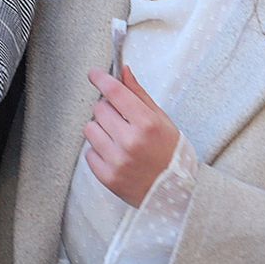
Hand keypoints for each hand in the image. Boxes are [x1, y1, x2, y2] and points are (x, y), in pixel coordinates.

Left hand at [82, 65, 179, 207]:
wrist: (175, 192)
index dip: (101, 79)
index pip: (115, 92)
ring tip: (118, 138)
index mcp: (147, 124)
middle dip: (107, 109)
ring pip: (90, 129)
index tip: (94, 74)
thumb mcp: (161, 120)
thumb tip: (123, 71)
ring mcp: (117, 160)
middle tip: (121, 119)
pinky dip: (99, 151)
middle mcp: (130, 142)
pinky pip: (89, 153)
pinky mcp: (107, 177)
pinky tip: (116, 155)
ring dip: (100, 130)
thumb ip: (139, 95)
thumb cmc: (170, 153)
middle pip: (99, 109)